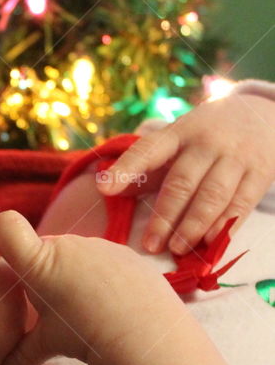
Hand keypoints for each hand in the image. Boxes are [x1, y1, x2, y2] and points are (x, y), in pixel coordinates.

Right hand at [0, 211, 179, 364]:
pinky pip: (102, 260)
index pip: (5, 226)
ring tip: (84, 310)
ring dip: (71, 275)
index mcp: (39, 263)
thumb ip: (19, 357)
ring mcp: (98, 245)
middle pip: (41, 249)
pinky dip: (99, 278)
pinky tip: (110, 304)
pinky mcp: (124, 252)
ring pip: (73, 255)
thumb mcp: (48, 345)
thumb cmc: (86, 336)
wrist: (146, 335)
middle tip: (49, 305)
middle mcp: (67, 244)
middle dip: (39, 272)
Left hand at [97, 91, 274, 254]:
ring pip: (212, 195)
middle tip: (150, 245)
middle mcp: (206, 143)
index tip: (104, 189)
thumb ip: (146, 168)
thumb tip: (105, 189)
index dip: (126, 169)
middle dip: (165, 216)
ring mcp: (235, 157)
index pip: (148, 150)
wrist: (261, 115)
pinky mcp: (259, 173)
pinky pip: (241, 203)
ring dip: (193, 226)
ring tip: (178, 250)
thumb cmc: (205, 136)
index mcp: (178, 133)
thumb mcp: (176, 141)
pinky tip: (211, 243)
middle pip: (182, 182)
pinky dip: (225, 226)